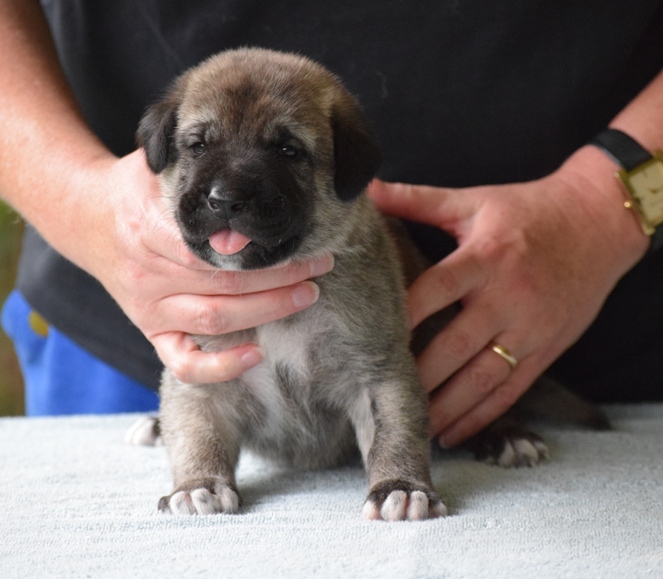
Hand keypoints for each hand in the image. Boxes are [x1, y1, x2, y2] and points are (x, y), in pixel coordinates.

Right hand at [77, 150, 332, 383]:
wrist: (86, 219)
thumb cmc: (134, 188)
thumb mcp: (157, 163)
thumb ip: (192, 157)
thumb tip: (243, 145)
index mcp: (149, 226)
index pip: (214, 246)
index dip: (264, 250)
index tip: (303, 237)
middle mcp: (147, 272)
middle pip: (224, 284)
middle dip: (281, 278)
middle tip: (320, 265)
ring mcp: (148, 307)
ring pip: (214, 319)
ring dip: (267, 311)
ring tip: (306, 295)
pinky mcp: (150, 329)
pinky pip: (182, 362)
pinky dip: (218, 367)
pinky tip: (255, 356)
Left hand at [369, 147, 647, 445]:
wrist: (599, 222)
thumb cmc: (528, 211)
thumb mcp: (473, 201)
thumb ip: (417, 200)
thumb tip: (367, 189)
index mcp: (485, 258)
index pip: (435, 289)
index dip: (402, 314)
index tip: (368, 337)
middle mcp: (507, 297)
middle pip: (456, 344)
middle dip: (419, 374)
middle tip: (382, 394)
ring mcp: (530, 328)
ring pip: (482, 378)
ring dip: (446, 406)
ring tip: (413, 426)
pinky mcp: (547, 348)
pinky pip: (511, 389)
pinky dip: (482, 416)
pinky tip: (454, 432)